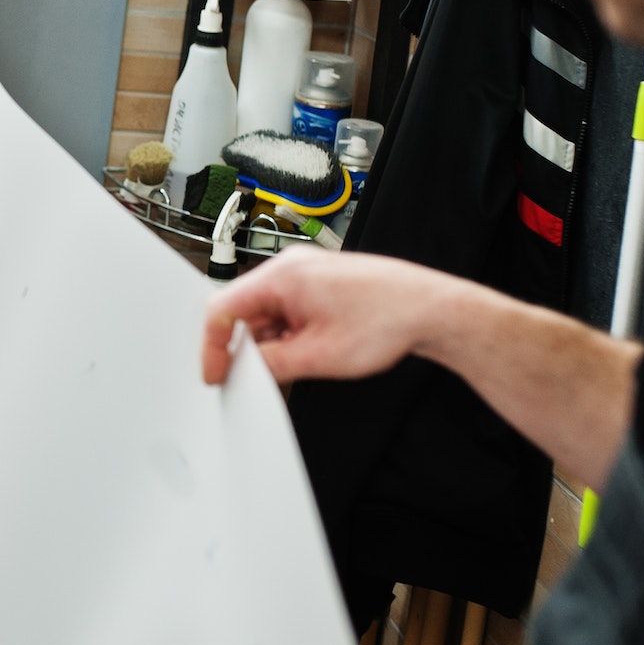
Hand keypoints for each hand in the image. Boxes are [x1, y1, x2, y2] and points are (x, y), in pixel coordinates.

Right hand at [202, 248, 450, 386]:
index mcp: (282, 276)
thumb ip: (271, 364)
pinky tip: (304, 353)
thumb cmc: (387, 320)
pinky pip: (285, 310)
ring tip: (293, 365)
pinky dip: (285, 335)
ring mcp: (305, 274)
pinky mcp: (318, 284)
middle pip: (242, 309)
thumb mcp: (319, 356)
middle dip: (243, 345)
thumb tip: (241, 371)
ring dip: (268, 342)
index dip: (212, 345)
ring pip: (264, 313)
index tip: (214, 373)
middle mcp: (290, 268)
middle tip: (251, 376)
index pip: (222, 308)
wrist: (431, 309)